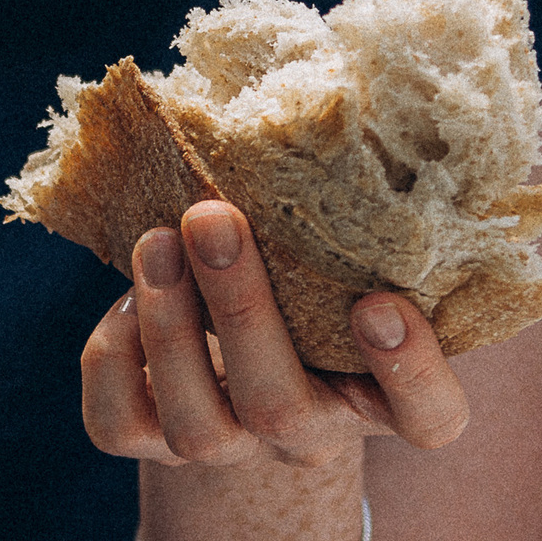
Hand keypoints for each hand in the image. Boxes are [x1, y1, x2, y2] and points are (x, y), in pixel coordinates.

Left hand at [80, 199, 469, 466]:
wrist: (231, 358)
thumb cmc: (308, 282)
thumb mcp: (343, 257)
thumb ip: (349, 216)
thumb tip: (324, 90)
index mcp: (382, 397)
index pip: (429, 417)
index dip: (413, 372)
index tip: (379, 304)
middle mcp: (309, 436)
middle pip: (282, 410)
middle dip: (240, 310)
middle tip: (212, 218)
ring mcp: (230, 450)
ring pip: (197, 427)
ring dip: (168, 324)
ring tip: (155, 238)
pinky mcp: (150, 447)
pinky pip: (118, 425)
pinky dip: (112, 354)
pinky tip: (127, 292)